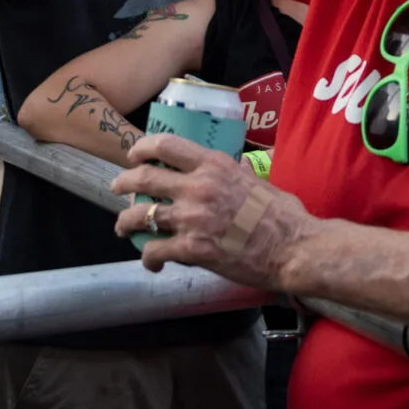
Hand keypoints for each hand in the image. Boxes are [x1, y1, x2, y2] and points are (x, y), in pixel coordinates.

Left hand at [109, 131, 306, 289]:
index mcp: (214, 165)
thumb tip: (236, 168)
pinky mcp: (192, 249)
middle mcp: (198, 186)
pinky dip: (148, 258)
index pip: (166, 145)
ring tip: (122, 227)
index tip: (134, 155)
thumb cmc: (283, 215)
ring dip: (125, 221)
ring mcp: (191, 218)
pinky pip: (154, 251)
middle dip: (123, 182)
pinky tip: (151, 263)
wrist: (292, 248)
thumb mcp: (258, 181)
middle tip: (116, 188)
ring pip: (140, 215)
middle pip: (144, 177)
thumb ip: (238, 174)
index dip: (142, 148)